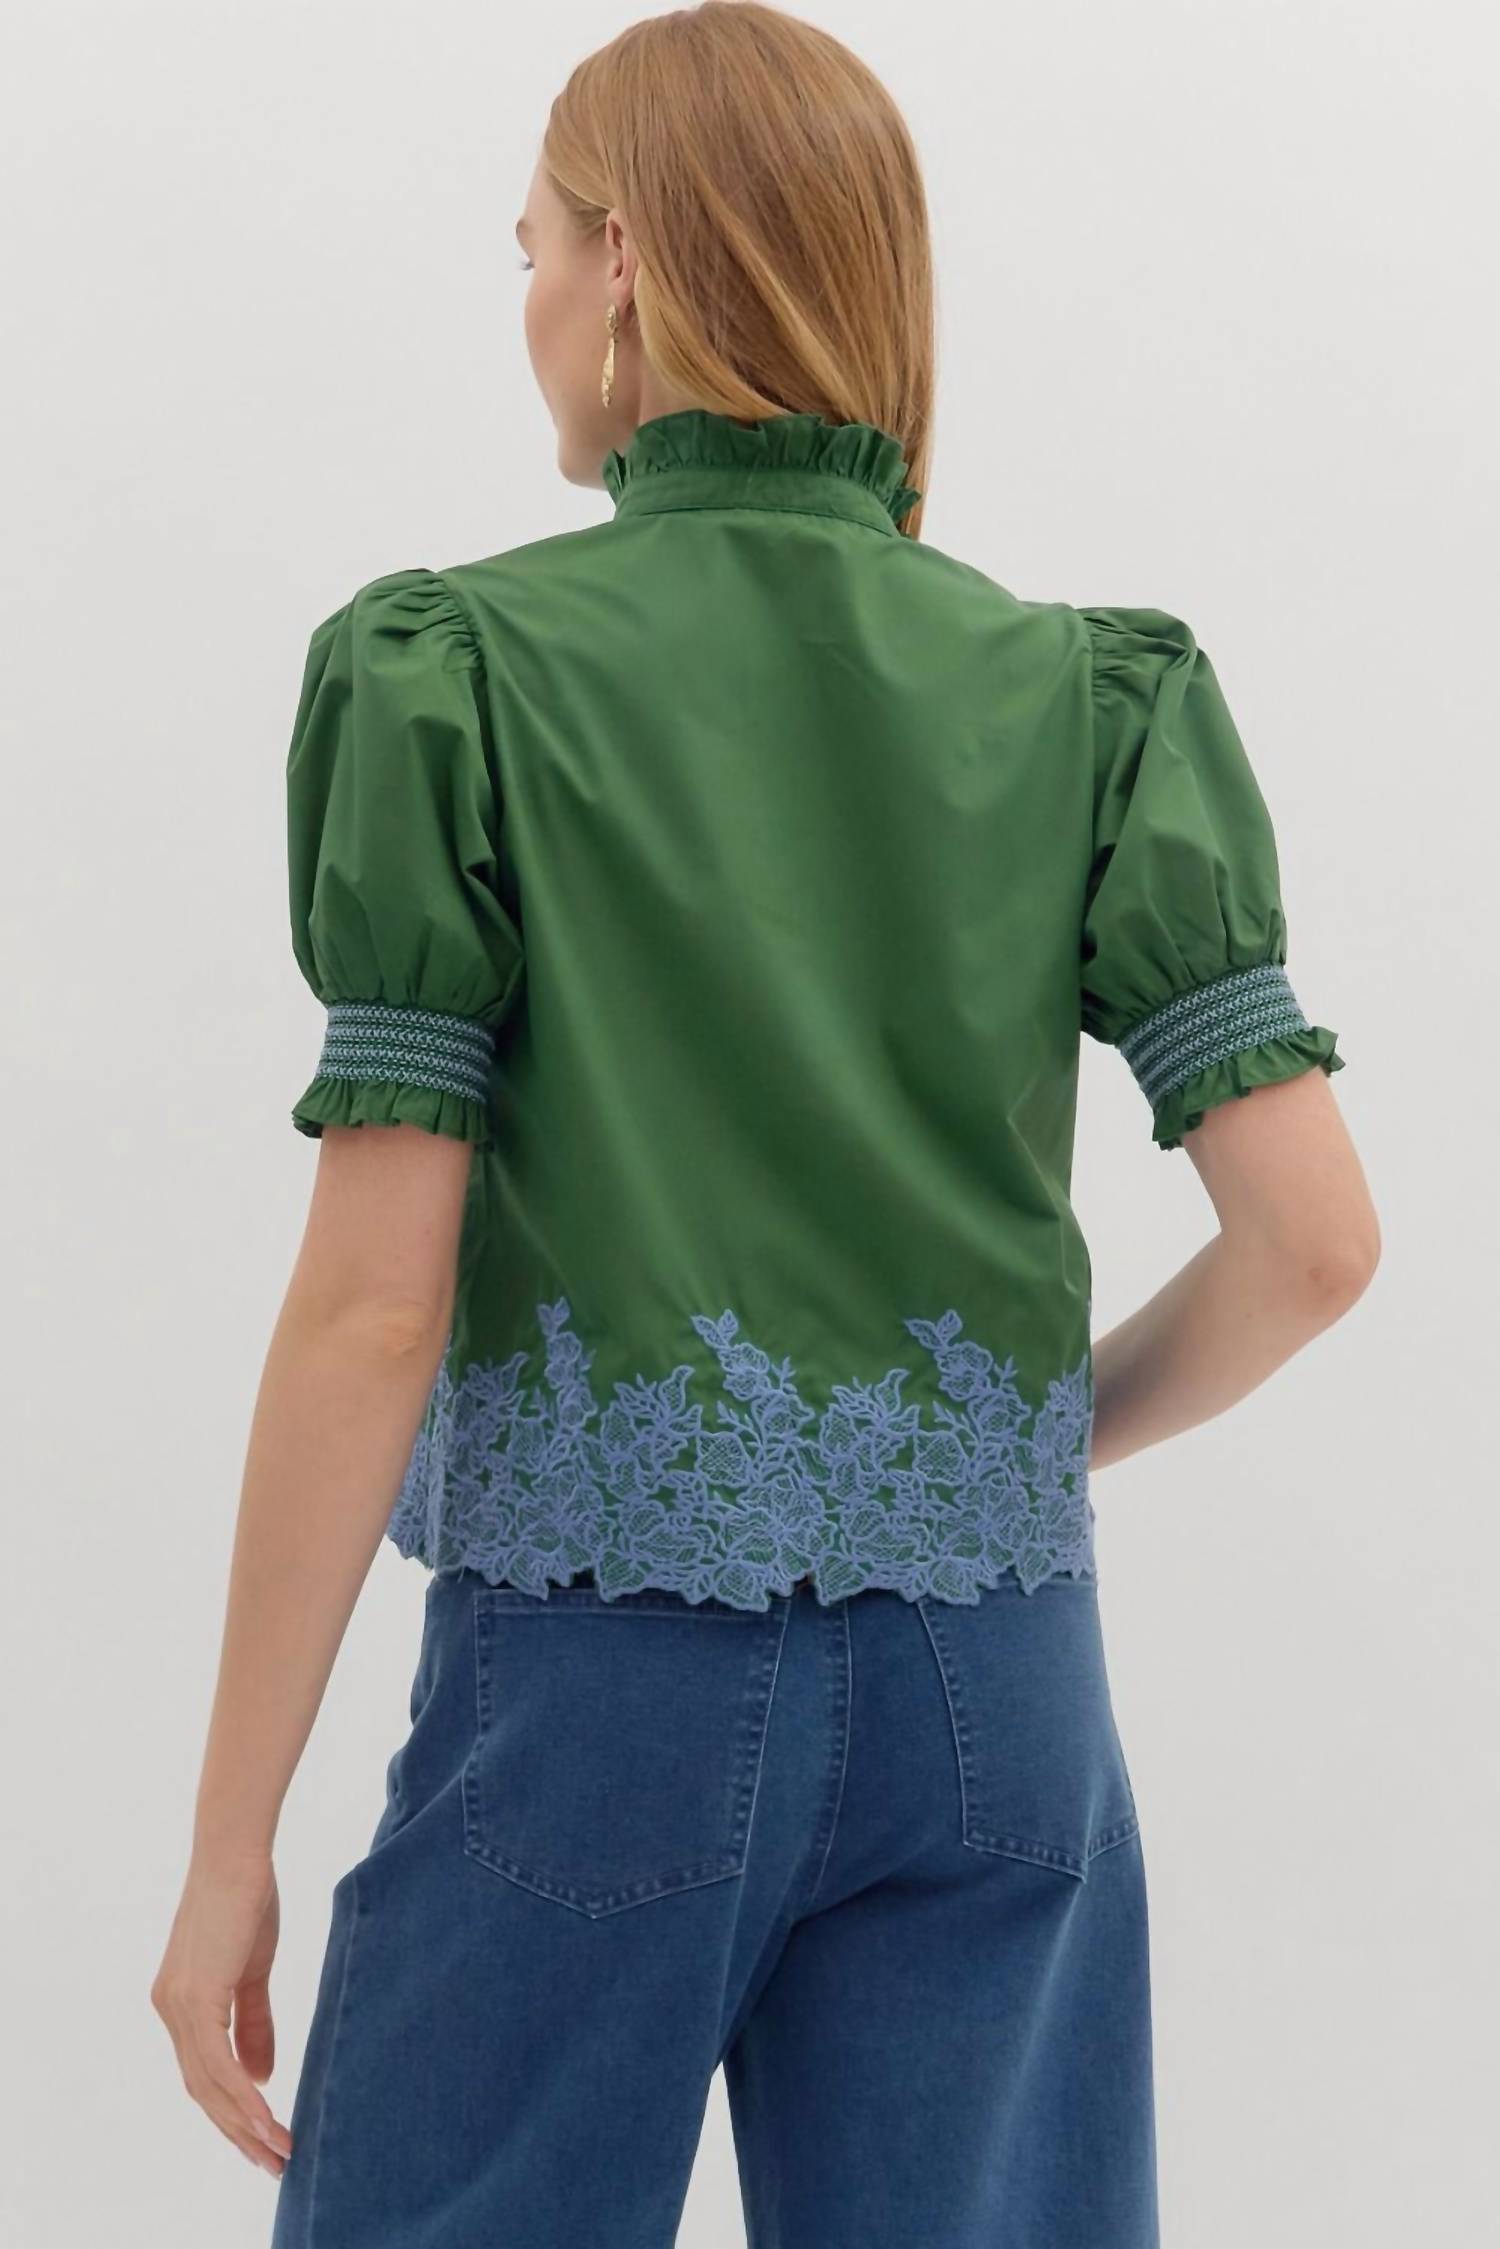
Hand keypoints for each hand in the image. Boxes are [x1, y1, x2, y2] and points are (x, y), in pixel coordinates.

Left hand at [151, 1847, 293, 2178]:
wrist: (236, 1854)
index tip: (264, 2139)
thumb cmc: (247, 1899)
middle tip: (274, 2162)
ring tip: (278, 2149)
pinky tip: (266, 2114)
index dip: (232, 2111)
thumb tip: (262, 2077)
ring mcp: (177, 2006)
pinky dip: (241, 2093)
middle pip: (202, 2090)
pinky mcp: (195, 1997)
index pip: (203, 2074)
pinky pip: (216, 2061)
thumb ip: (254, 2023)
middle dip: (238, 2131)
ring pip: (208, 2084)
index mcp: (180, 2004)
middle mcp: (169, 2010)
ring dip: (245, 2122)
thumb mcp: (253, 1970)